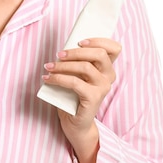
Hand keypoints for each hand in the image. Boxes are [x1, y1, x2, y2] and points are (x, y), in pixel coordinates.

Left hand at [42, 38, 121, 160]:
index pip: (114, 48)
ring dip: (63, 65)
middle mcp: (109, 76)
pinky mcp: (94, 97)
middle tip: (59, 54)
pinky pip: (75, 82)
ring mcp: (103, 87)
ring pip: (85, 66)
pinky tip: (48, 79)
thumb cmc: (74, 94)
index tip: (80, 41)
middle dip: (76, 51)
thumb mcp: (77, 74)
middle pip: (99, 54)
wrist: (75, 122)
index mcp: (107, 68)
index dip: (99, 40)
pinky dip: (58, 78)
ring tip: (49, 67)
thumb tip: (64, 49)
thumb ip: (77, 61)